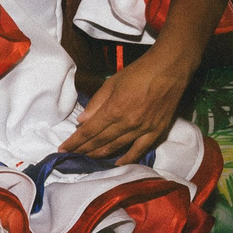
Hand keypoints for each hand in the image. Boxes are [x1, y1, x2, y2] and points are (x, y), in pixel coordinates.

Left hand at [60, 53, 193, 163]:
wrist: (169, 69)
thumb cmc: (138, 73)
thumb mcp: (111, 83)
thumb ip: (96, 104)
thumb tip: (82, 121)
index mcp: (114, 109)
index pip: (89, 131)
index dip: (75, 142)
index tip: (63, 149)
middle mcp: (127, 122)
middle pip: (101, 141)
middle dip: (84, 149)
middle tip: (72, 155)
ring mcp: (143, 129)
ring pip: (117, 147)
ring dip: (100, 154)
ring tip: (87, 157)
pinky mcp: (157, 131)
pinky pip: (139, 150)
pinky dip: (127, 159)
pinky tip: (117, 163)